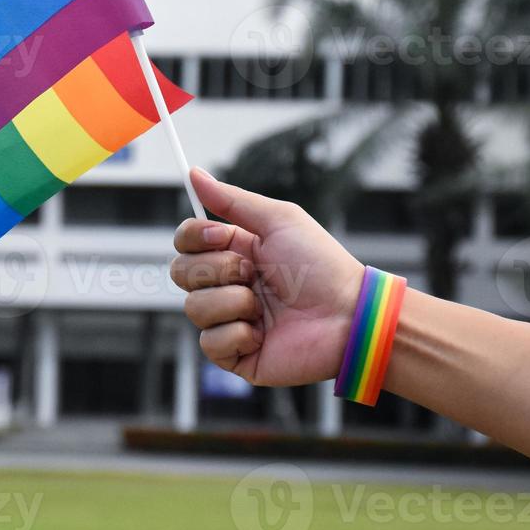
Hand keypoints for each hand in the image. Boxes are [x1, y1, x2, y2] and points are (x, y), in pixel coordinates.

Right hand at [171, 168, 363, 386]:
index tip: (222, 237)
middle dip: (217, 270)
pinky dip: (238, 335)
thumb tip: (193, 174)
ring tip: (265, 307)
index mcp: (233, 252)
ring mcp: (229, 320)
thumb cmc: (321, 265)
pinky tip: (263, 334)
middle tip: (253, 273)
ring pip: (193, 307)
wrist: (348, 316)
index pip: (185, 242)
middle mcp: (226, 285)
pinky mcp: (236, 354)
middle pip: (180, 272)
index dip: (194, 238)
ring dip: (233, 302)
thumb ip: (231, 200)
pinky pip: (209, 343)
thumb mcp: (278, 220)